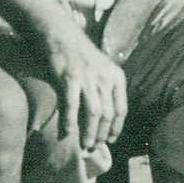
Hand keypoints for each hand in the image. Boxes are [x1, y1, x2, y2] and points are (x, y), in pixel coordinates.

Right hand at [42, 30, 126, 154]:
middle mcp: (105, 78)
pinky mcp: (70, 78)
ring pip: (93, 113)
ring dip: (89, 133)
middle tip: (94, 147)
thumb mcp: (103, 69)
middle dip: (101, 135)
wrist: (62, 35)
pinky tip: (67, 132)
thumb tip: (106, 118)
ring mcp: (88, 78)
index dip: (116, 128)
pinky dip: (70, 121)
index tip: (111, 140)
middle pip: (108, 115)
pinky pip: (72, 106)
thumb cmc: (81, 55)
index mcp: (117, 77)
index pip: (121, 109)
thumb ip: (107, 89)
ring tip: (85, 145)